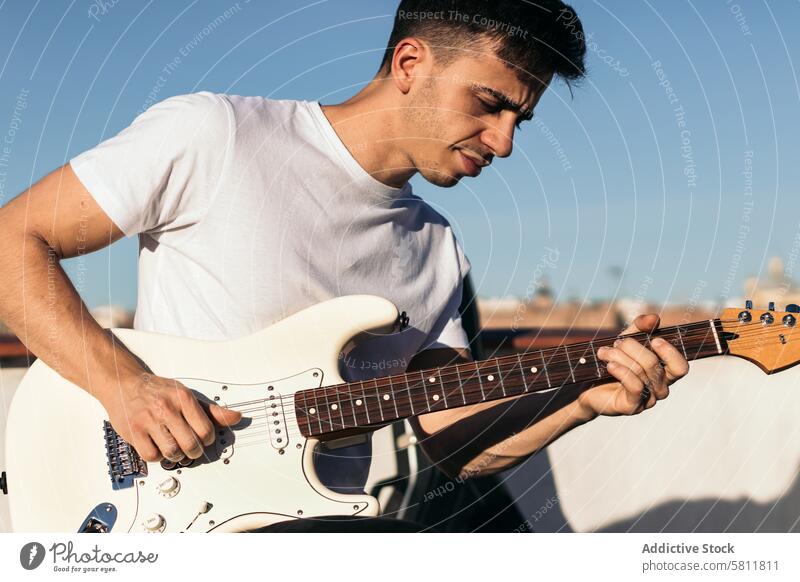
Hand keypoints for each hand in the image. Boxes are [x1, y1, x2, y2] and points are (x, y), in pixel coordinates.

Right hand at [99, 372, 241, 462]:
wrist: (125, 384)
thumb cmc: (158, 391)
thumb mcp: (186, 395)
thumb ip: (211, 410)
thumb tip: (235, 417)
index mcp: (183, 398)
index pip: (206, 430)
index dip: (208, 439)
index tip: (204, 439)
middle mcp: (167, 408)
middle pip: (190, 444)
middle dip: (194, 451)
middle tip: (191, 448)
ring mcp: (149, 421)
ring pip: (172, 452)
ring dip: (176, 455)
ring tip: (175, 447)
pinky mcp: (133, 432)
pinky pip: (151, 456)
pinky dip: (157, 456)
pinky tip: (158, 446)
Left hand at [577, 314, 688, 418]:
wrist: (587, 386)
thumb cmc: (611, 363)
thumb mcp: (625, 341)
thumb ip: (640, 328)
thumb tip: (654, 318)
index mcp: (664, 373)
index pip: (680, 367)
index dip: (670, 352)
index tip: (653, 339)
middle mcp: (660, 388)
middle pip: (654, 364)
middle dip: (632, 348)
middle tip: (616, 343)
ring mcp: (647, 400)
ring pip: (640, 372)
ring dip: (619, 356)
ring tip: (603, 352)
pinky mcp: (632, 407)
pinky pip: (634, 386)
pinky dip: (621, 371)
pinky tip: (609, 366)